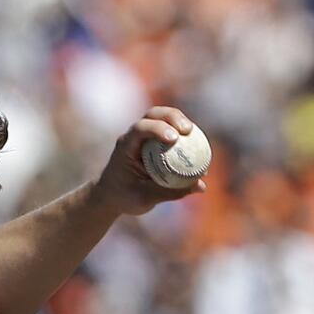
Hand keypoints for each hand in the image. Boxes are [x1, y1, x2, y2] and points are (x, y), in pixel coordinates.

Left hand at [91, 106, 206, 216]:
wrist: (111, 195)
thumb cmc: (124, 197)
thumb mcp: (144, 199)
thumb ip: (171, 192)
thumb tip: (201, 186)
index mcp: (125, 146)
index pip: (139, 128)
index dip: (157, 128)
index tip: (174, 138)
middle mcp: (134, 136)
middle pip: (153, 115)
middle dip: (172, 117)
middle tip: (188, 130)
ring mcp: (145, 137)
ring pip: (164, 118)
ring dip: (180, 121)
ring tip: (196, 135)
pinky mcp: (155, 141)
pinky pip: (172, 132)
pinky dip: (184, 136)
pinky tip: (199, 146)